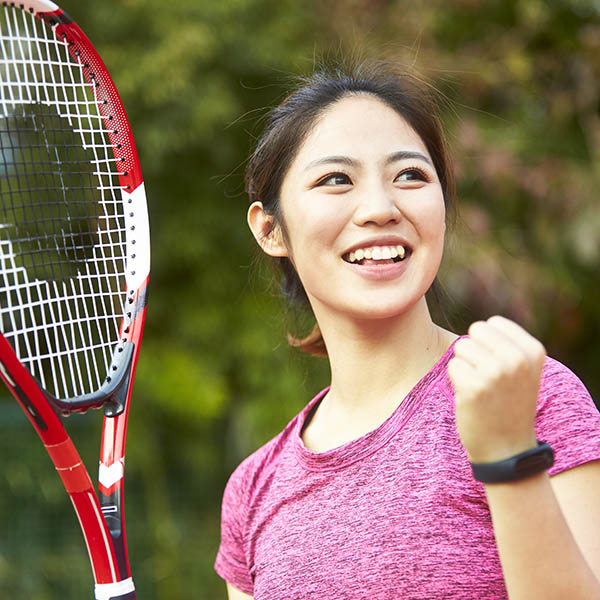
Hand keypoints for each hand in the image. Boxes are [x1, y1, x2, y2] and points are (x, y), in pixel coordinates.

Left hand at [447, 316, 545, 462]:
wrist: (507, 448)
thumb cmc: (510, 403)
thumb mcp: (523, 370)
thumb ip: (507, 344)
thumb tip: (479, 326)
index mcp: (533, 350)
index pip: (493, 322)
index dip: (488, 343)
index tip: (499, 367)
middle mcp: (517, 358)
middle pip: (475, 331)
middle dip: (474, 350)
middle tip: (485, 376)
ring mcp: (495, 372)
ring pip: (461, 347)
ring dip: (465, 366)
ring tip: (480, 387)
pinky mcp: (473, 386)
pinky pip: (452, 365)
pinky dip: (456, 380)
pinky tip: (472, 397)